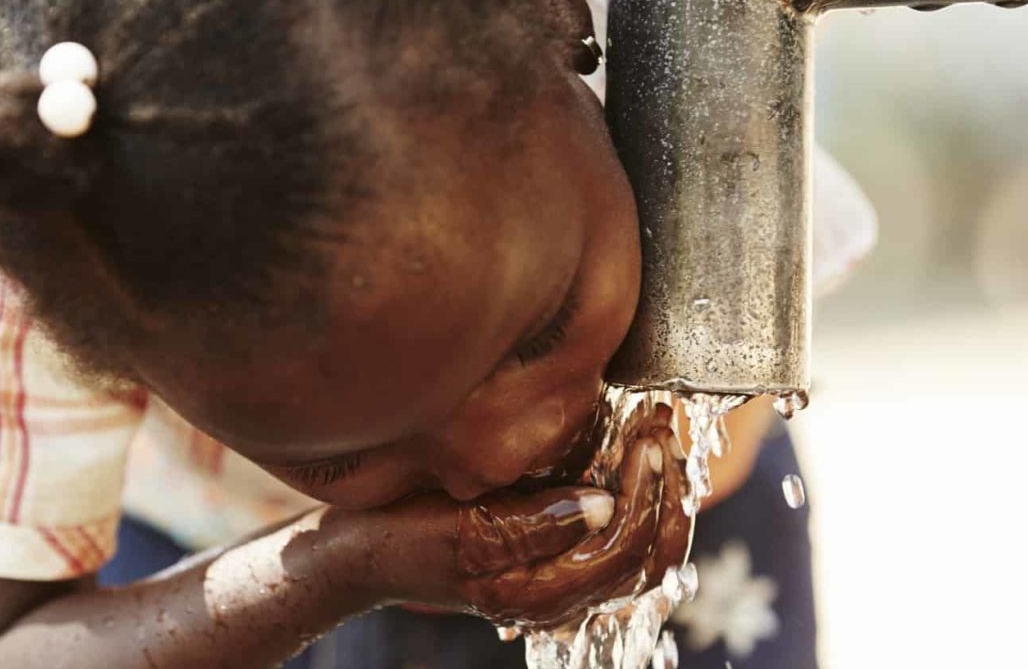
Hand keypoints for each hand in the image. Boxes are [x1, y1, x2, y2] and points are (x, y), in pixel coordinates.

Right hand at [335, 406, 689, 625]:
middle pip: (648, 561)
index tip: (647, 439)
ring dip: (659, 494)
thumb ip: (532, 521)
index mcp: (536, 594)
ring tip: (657, 435)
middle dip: (668, 496)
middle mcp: (556, 596)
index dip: (645, 496)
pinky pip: (616, 538)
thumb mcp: (461, 524)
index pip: (622, 554)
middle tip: (664, 431)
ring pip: (640, 551)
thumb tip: (602, 505)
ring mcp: (557, 579)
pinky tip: (632, 456)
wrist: (360, 550)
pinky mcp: (552, 556)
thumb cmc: (398, 534)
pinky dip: (637, 498)